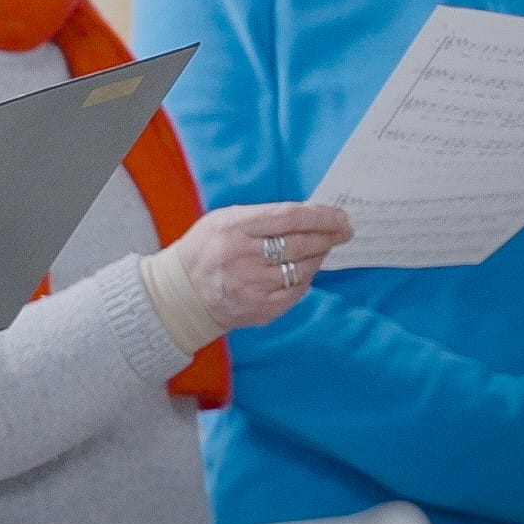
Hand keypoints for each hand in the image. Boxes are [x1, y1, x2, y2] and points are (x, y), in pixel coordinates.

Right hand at [164, 201, 352, 331]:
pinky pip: (297, 290)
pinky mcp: (260, 307)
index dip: (320, 216)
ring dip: (319, 256)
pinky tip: (304, 270)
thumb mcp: (223, 220)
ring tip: (321, 249)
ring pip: (303, 268)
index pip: (288, 218)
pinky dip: (306, 278)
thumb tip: (309, 215)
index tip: (340, 216)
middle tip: (342, 231)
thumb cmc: (207, 249)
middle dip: (328, 236)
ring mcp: (252, 285)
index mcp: (233, 228)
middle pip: (301, 244)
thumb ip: (262, 216)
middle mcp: (242, 257)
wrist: (182, 292)